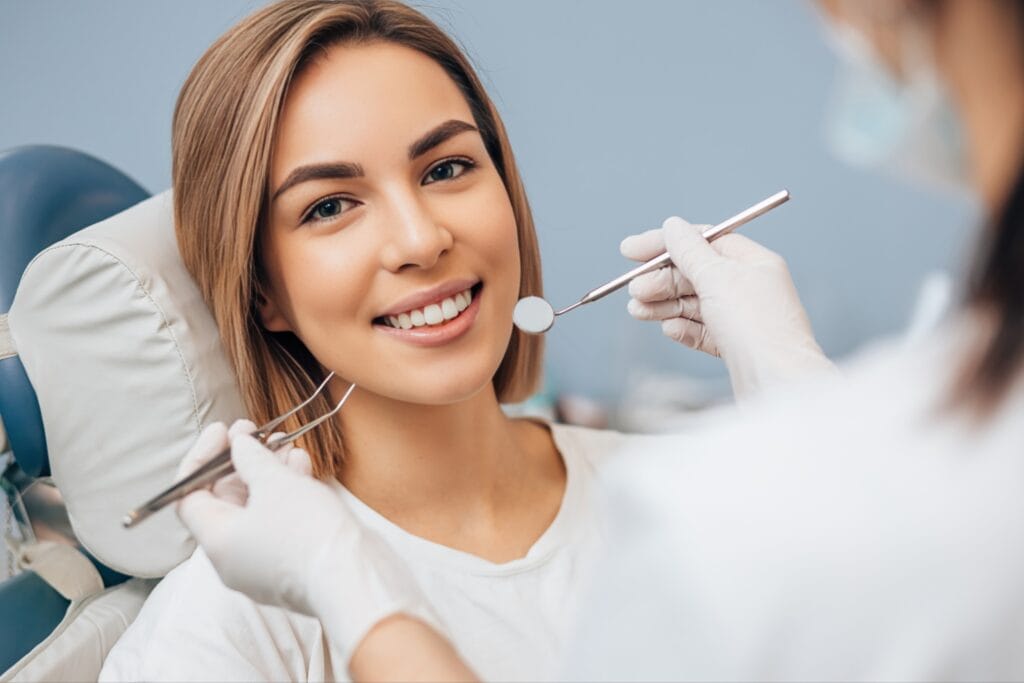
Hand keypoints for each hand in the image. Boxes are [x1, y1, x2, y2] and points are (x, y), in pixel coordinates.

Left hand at [175, 420, 441, 663]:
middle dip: (241, 460)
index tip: (223, 431)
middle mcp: (233, 557)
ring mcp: (262, 564)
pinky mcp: (290, 564)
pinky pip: (278, 523)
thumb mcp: (274, 482)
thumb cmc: (307, 532)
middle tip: (256, 431)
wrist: (354, 578)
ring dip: (267, 472)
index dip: (202, 457)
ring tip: (285, 444)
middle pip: (225, 500)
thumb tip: (238, 444)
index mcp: (217, 541)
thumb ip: (250, 458)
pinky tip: (301, 466)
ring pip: (256, 509)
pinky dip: (285, 494)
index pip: (189, 495)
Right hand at [621, 216, 835, 397]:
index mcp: (753, 263)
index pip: (703, 241)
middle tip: (635, 290)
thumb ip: (690, 252)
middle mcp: (749, 288)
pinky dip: (682, 328)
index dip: (665, 244)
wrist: (778, 384)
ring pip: (694, 304)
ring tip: (637, 311)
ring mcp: (742, 319)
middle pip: (695, 274)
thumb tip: (673, 226)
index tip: (630, 251)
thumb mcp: (718, 278)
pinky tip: (668, 329)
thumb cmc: (757, 328)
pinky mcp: (734, 347)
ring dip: (663, 304)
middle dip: (661, 281)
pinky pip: (701, 331)